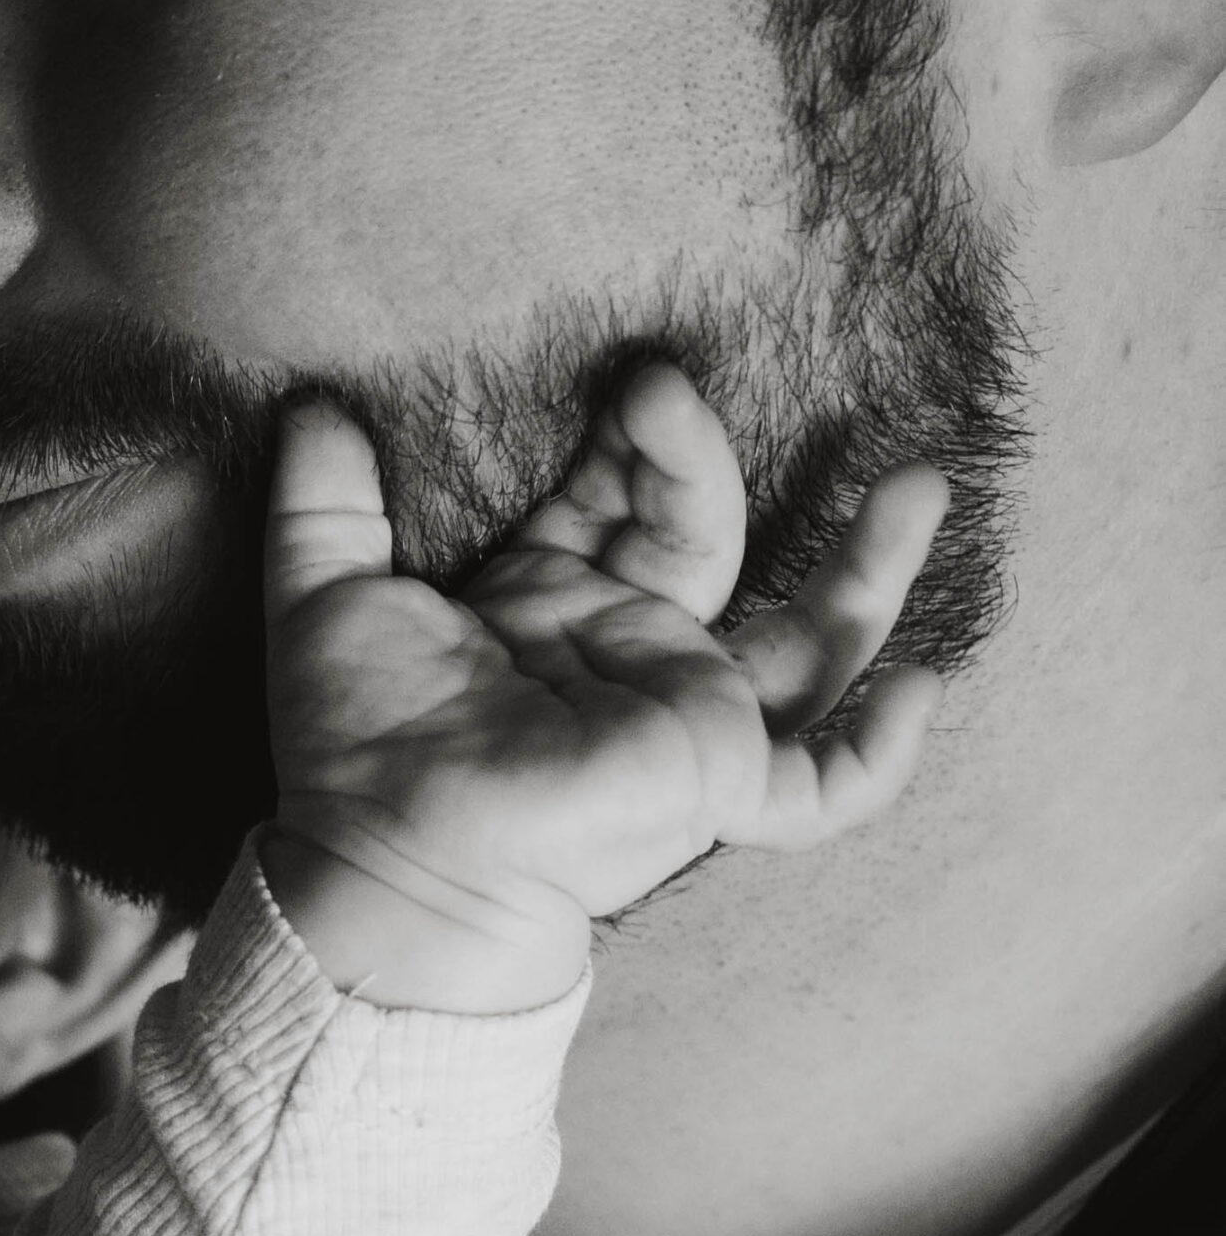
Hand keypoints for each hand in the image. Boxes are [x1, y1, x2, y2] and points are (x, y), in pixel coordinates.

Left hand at [261, 366, 946, 1013]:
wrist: (390, 860)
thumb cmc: (357, 747)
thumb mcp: (328, 601)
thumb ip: (323, 504)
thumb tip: (310, 404)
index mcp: (551, 605)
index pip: (616, 498)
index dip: (631, 437)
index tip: (628, 375)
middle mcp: (630, 653)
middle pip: (712, 539)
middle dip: (708, 457)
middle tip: (673, 379)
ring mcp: (684, 720)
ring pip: (808, 640)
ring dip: (869, 567)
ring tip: (923, 480)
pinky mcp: (717, 786)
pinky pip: (824, 785)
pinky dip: (879, 752)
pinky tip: (925, 688)